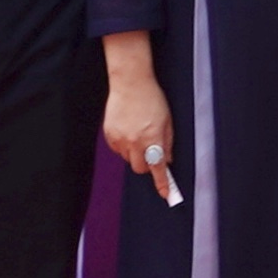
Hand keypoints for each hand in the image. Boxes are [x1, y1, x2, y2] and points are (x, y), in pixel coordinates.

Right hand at [101, 75, 176, 196]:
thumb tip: (167, 160)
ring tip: (138, 134)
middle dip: (147, 164)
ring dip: (135, 153)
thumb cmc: (151, 98)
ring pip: (128, 159)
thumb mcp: (167, 121)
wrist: (130, 83)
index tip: (166, 195)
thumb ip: (167, 142)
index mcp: (153, 137)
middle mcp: (135, 141)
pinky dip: (124, 145)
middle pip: (140, 168)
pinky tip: (128, 130)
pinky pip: (117, 149)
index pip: (158, 167)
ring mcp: (120, 138)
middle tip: (150, 152)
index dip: (162, 183)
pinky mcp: (109, 134)